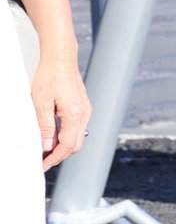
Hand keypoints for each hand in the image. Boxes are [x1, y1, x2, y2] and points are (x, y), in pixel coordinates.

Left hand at [29, 50, 89, 169]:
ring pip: (77, 136)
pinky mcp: (83, 106)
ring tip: (46, 147)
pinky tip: (54, 133)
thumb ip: (45, 127)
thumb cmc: (50, 76)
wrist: (61, 57)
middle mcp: (85, 114)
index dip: (55, 158)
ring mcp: (86, 110)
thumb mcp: (41, 103)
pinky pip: (77, 127)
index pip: (67, 145)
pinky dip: (66, 135)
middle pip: (76, 144)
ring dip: (63, 145)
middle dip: (60, 154)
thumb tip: (46, 146)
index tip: (43, 166)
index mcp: (75, 115)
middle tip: (43, 160)